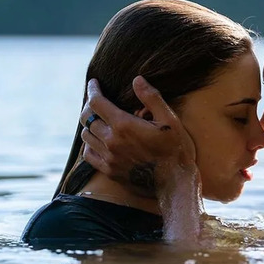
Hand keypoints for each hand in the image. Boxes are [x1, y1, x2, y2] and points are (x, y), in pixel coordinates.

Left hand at [80, 77, 196, 188]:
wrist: (175, 183)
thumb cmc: (176, 149)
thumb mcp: (170, 120)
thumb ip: (151, 98)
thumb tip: (137, 79)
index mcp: (124, 125)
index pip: (96, 102)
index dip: (92, 89)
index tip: (93, 83)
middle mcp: (111, 141)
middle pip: (87, 118)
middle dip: (90, 105)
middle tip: (97, 100)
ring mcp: (109, 158)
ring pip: (86, 135)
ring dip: (89, 124)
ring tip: (98, 119)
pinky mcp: (110, 171)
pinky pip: (88, 155)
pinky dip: (90, 144)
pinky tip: (99, 140)